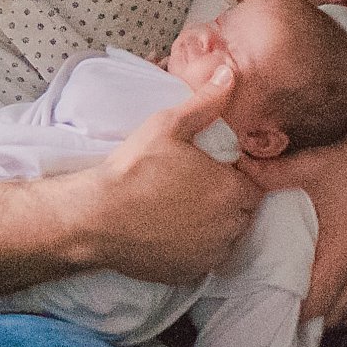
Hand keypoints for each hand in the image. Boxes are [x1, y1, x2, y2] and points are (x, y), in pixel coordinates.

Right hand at [81, 65, 262, 282]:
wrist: (93, 218)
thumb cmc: (132, 170)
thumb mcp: (166, 126)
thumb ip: (205, 103)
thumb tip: (229, 72)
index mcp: (233, 191)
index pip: (253, 186)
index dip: (232, 177)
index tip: (206, 172)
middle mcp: (230, 227)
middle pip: (241, 214)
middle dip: (225, 202)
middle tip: (190, 189)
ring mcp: (209, 254)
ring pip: (224, 239)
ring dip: (211, 227)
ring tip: (178, 211)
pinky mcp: (188, 274)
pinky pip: (201, 260)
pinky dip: (191, 250)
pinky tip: (166, 233)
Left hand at [240, 104, 346, 325]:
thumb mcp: (308, 166)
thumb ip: (266, 175)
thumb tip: (234, 170)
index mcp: (343, 249)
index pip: (316, 304)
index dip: (293, 313)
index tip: (273, 312)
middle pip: (336, 314)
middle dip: (311, 318)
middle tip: (287, 312)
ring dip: (335, 311)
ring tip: (313, 305)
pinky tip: (343, 289)